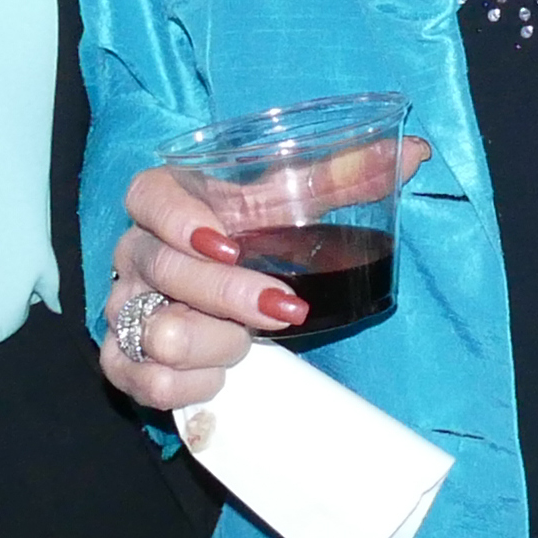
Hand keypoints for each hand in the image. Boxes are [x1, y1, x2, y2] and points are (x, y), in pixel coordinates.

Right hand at [96, 140, 432, 412]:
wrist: (222, 305)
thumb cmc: (253, 242)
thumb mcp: (292, 207)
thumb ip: (344, 178)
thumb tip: (417, 153)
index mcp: (165, 203)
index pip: (147, 196)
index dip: (178, 218)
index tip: (227, 243)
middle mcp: (136, 254)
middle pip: (165, 272)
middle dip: (231, 297)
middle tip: (284, 310)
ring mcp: (123, 309)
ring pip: (156, 333)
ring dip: (216, 344)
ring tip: (247, 343)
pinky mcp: (120, 361)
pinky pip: (143, 380)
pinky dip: (191, 384)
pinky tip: (220, 375)